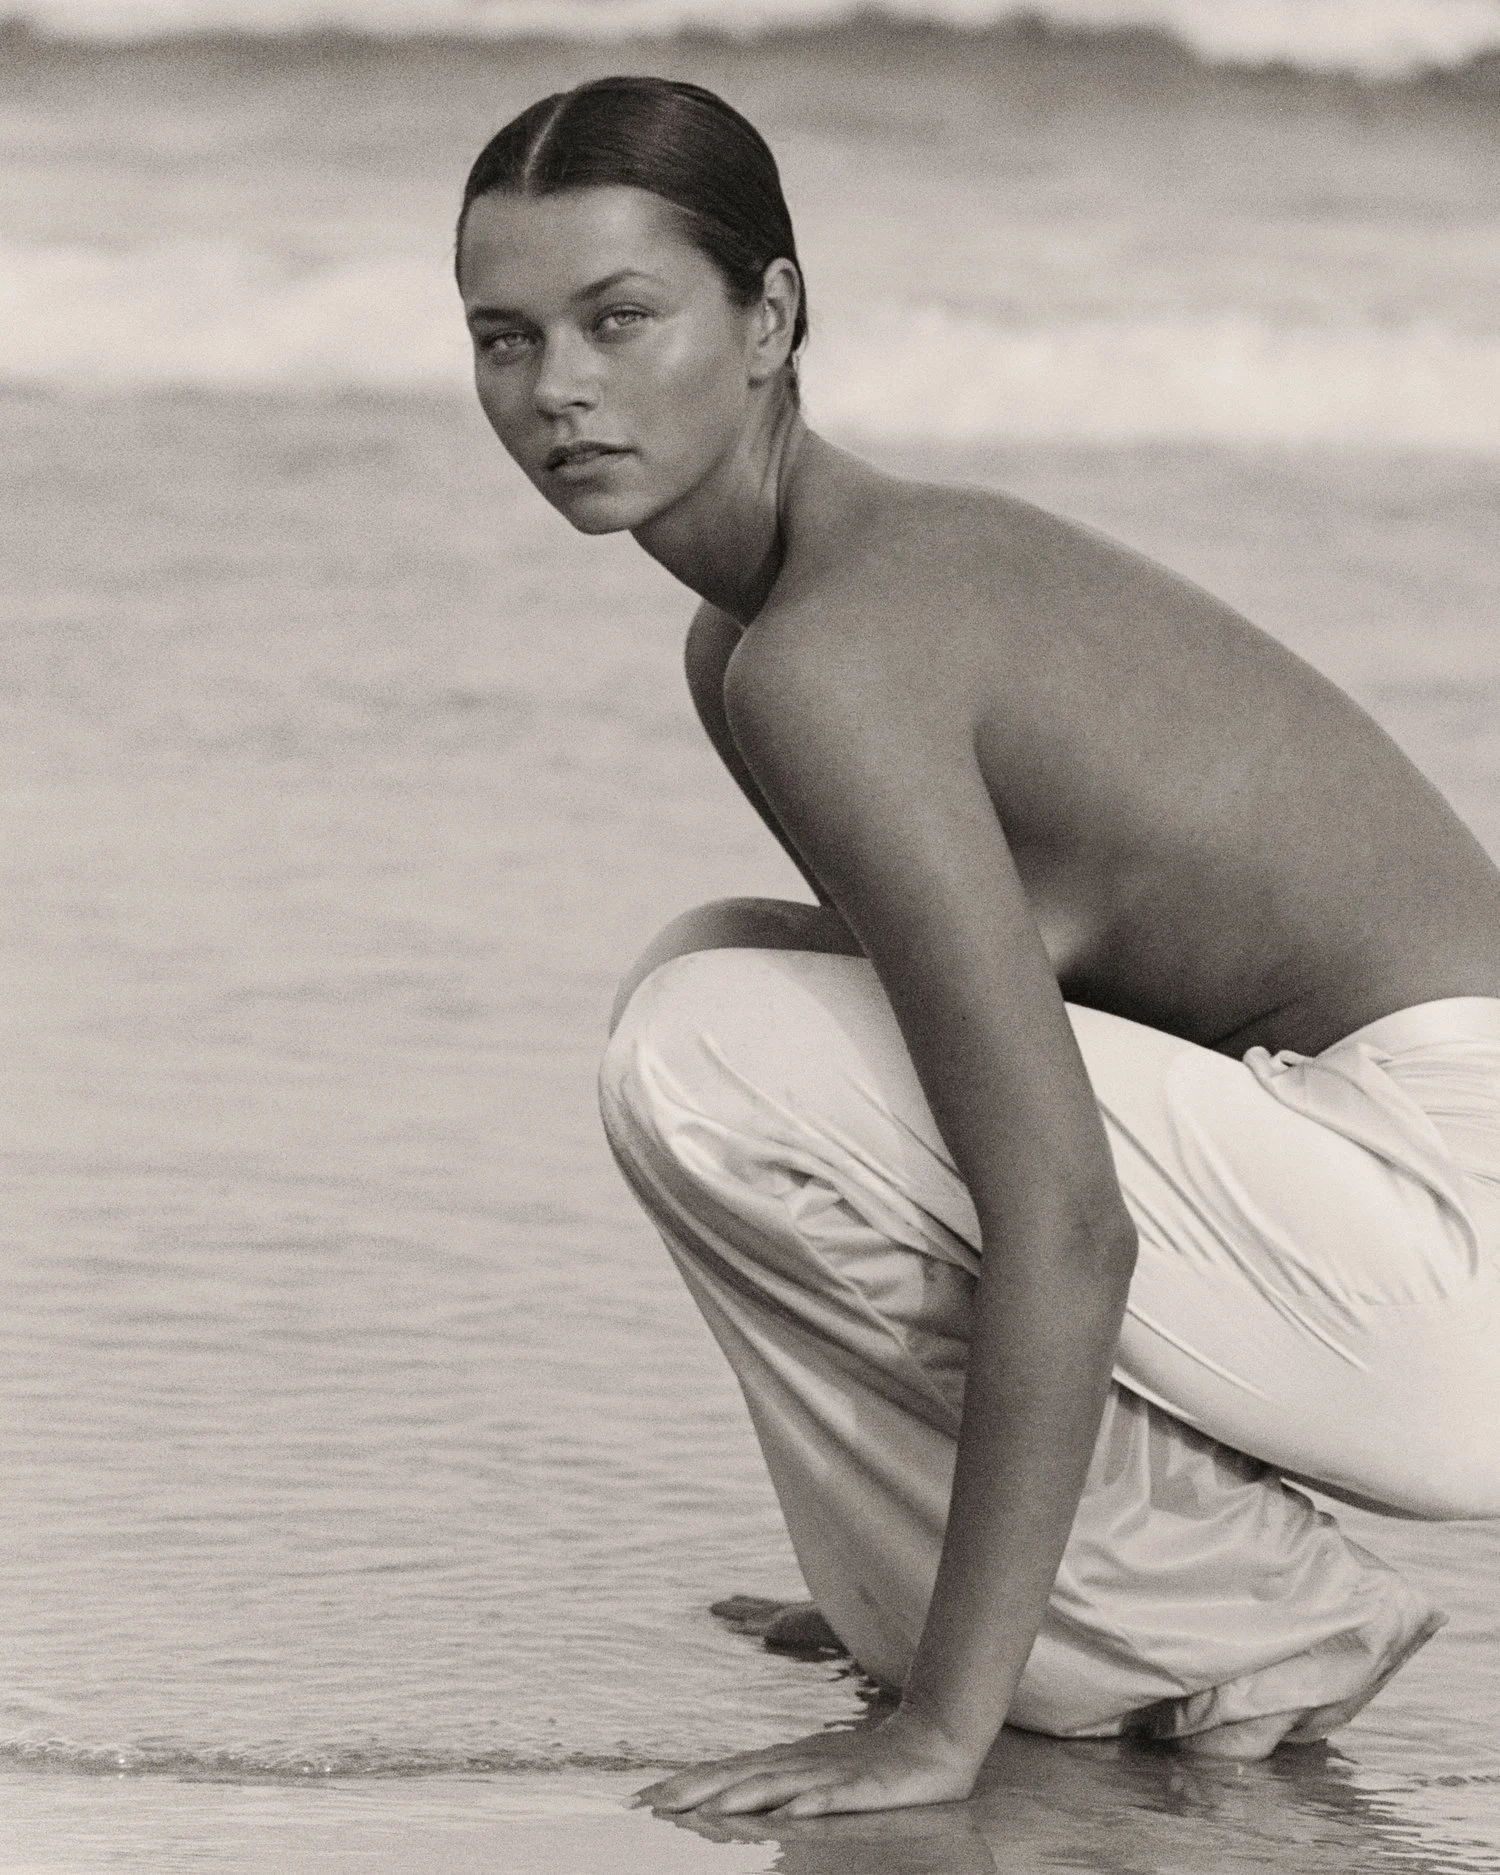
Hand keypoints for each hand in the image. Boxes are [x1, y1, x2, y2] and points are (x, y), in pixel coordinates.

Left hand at [634, 1706, 980, 1818]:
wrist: (931, 1741)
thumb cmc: (866, 1765)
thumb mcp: (814, 1775)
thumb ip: (775, 1785)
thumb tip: (725, 1801)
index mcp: (785, 1761)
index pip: (726, 1772)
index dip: (685, 1784)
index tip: (642, 1799)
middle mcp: (799, 1763)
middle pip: (740, 1776)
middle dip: (696, 1790)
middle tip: (653, 1804)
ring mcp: (830, 1773)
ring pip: (779, 1785)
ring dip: (743, 1797)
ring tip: (708, 1810)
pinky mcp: (864, 1788)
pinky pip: (834, 1799)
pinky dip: (811, 1804)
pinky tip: (790, 1815)